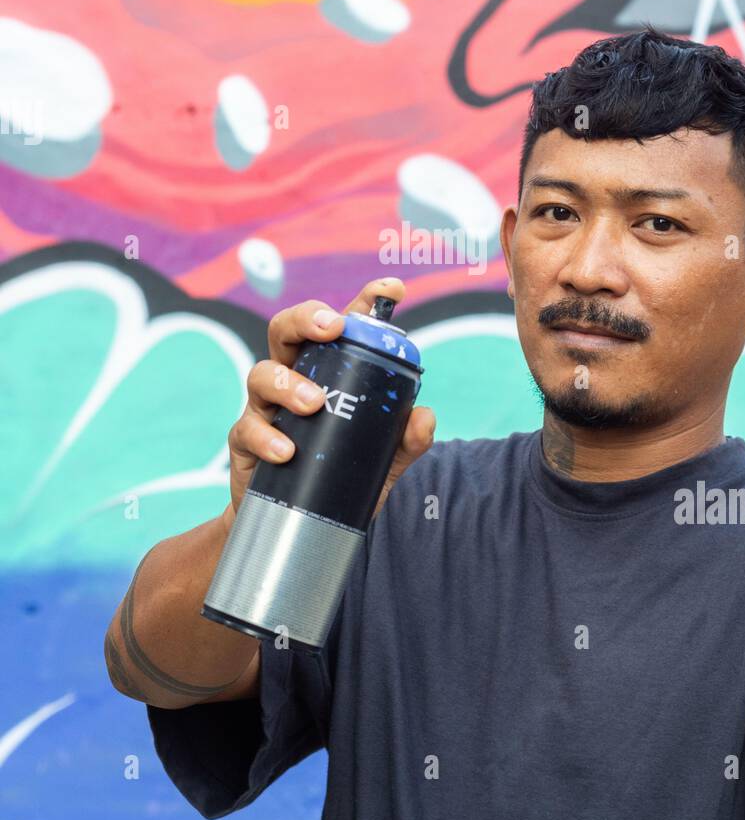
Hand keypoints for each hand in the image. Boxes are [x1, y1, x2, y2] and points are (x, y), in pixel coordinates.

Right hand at [223, 277, 435, 524]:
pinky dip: (267, 437)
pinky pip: (248, 429)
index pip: (343, 327)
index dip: (365, 302)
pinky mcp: (245, 441)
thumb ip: (406, 440)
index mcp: (329, 372)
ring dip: (289, 383)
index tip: (391, 290)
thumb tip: (425, 416)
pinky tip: (287, 451)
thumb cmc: (339, 477)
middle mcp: (293, 379)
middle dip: (307, 318)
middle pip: (286, 330)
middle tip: (333, 329)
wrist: (296, 528)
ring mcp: (265, 408)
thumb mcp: (383, 461)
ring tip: (315, 404)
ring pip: (262, 373)